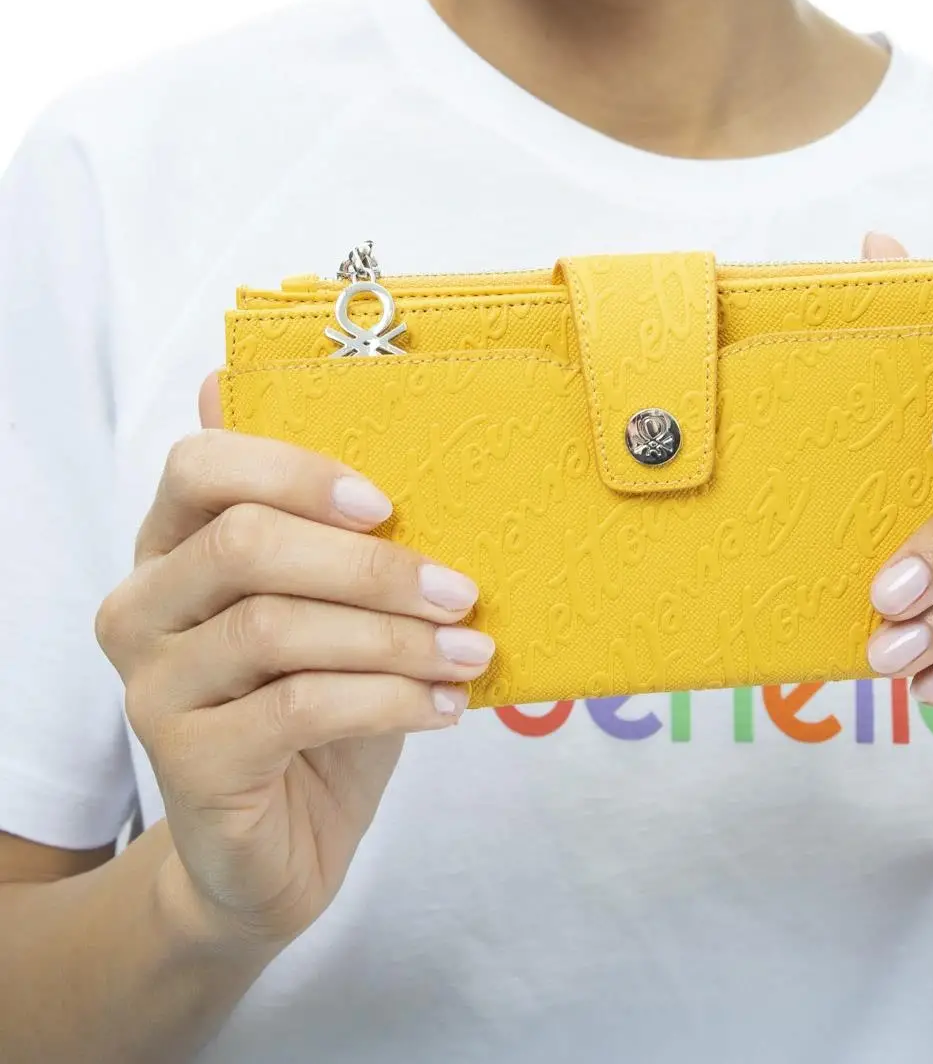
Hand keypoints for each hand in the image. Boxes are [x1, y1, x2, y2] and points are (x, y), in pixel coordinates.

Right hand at [93, 372, 492, 951]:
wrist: (279, 848)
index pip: (198, 464)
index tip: (385, 503)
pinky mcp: (184, 761)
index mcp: (170, 543)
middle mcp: (142, 606)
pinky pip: (296, 708)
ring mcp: (153, 686)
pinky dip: (386, 700)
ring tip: (467, 653)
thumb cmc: (316, 700)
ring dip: (392, 637)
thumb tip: (369, 409)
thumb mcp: (331, 605)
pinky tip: (441, 707)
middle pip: (243, 543)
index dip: (293, 469)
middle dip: (368, 564)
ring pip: (274, 627)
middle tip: (460, 589)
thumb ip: (333, 522)